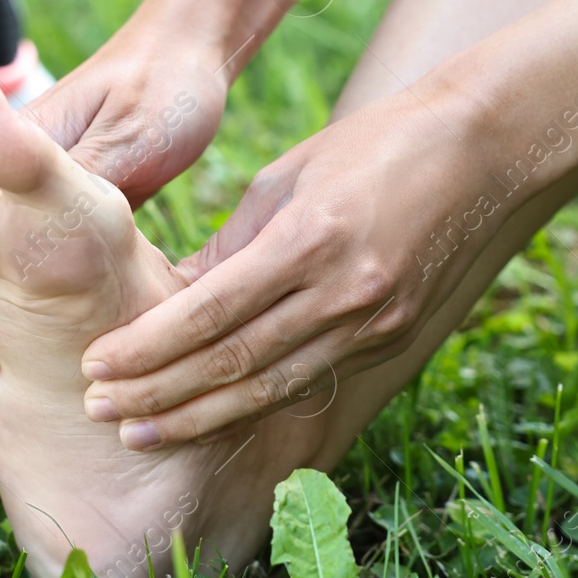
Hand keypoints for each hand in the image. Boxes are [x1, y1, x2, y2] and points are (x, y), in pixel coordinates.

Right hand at [0, 19, 229, 411]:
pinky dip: (1, 334)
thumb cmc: (162, 88)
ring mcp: (20, 213)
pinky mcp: (52, 238)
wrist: (195, 68)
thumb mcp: (127, 135)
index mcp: (2, 147)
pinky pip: (7, 290)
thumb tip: (28, 231)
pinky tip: (17, 379)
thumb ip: (79, 177)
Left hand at [79, 79, 529, 448]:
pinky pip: (307, 380)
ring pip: (270, 388)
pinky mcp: (391, 334)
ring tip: (138, 432)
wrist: (481, 149)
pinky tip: (208, 419)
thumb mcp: (286, 179)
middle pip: (234, 362)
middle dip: (160, 393)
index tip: (96, 365)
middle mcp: (345, 292)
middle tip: (98, 411)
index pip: (211, 312)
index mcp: (311, 239)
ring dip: (197, 417)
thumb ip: (231, 247)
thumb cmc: (370, 146)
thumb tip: (169, 304)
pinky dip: (252, 406)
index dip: (148, 347)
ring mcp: (373, 321)